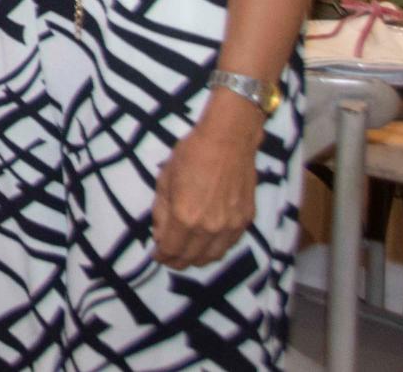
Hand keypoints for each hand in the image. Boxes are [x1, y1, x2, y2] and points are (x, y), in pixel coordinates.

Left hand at [153, 108, 260, 269]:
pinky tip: (208, 243)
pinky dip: (216, 249)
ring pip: (213, 256)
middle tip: (170, 258)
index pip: (171, 250)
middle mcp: (210, 228)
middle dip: (177, 261)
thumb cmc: (191, 155)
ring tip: (187, 255)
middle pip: (192, 258)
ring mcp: (231, 226)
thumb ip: (162, 212)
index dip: (162, 256)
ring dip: (198, 259)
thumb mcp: (165, 180)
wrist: (228, 141)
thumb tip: (160, 236)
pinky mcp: (246, 220)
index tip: (157, 255)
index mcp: (185, 217)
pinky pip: (229, 244)